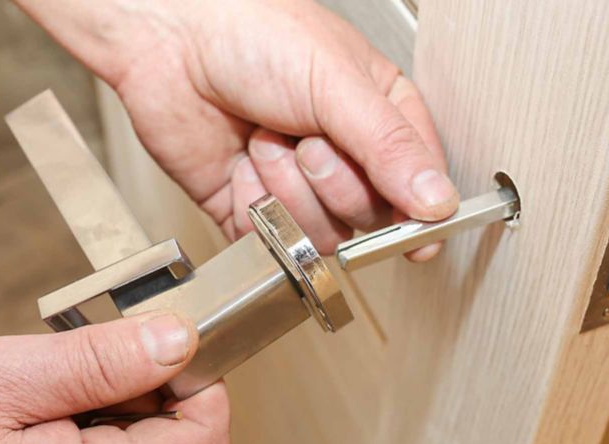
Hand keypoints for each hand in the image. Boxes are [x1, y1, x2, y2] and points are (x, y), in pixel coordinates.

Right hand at [0, 312, 228, 443]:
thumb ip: (97, 363)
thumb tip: (178, 341)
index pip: (202, 442)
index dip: (199, 381)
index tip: (165, 340)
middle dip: (152, 385)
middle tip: (93, 349)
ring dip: (118, 397)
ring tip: (54, 377)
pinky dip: (92, 414)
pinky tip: (46, 398)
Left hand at [17, 0, 459, 259]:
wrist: (171, 41)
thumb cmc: (254, 35)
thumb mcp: (338, 83)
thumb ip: (390, 147)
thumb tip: (437, 201)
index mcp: (381, 118)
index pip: (420, 187)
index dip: (412, 212)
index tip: (407, 229)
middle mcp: (344, 158)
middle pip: (369, 220)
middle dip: (332, 183)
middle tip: (305, 139)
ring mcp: (298, 188)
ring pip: (320, 236)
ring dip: (287, 191)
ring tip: (265, 140)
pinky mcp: (254, 211)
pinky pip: (272, 244)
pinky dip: (254, 209)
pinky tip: (242, 165)